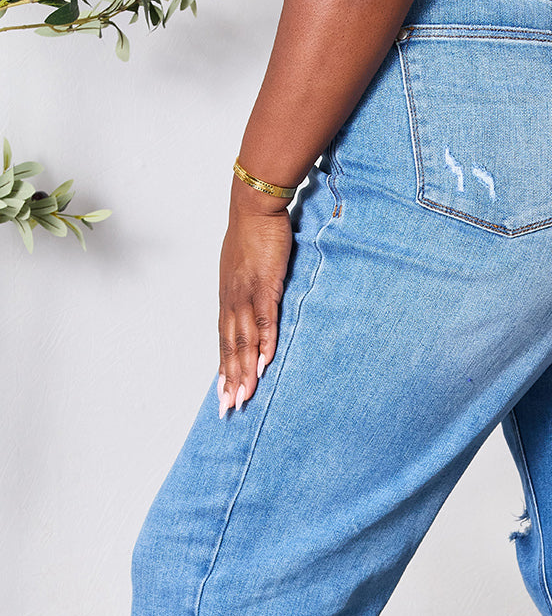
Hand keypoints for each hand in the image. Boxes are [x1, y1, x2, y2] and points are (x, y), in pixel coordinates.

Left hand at [217, 179, 292, 415]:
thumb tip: (252, 306)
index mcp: (228, 299)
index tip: (222, 394)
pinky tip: (264, 364)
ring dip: (243, 371)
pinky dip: (264, 343)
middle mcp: (232, 301)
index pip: (224, 341)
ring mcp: (247, 295)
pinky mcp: (266, 285)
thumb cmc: (251, 234)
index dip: (223, 369)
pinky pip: (265, 320)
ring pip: (244, 340)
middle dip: (229, 381)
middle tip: (228, 409)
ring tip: (244, 397)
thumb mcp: (246, 268)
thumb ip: (249, 290)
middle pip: (230, 348)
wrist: (254, 206)